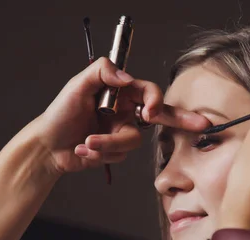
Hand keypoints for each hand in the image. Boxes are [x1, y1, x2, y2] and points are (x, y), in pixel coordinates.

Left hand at [25, 57, 209, 174]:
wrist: (47, 146)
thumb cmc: (59, 113)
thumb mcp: (77, 86)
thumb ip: (102, 72)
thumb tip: (126, 78)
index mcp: (120, 93)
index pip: (148, 91)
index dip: (154, 100)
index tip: (149, 112)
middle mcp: (125, 112)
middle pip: (161, 116)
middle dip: (182, 120)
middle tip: (203, 125)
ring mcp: (121, 133)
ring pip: (131, 143)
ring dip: (107, 144)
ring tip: (85, 142)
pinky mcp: (115, 153)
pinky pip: (118, 156)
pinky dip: (98, 153)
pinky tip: (82, 149)